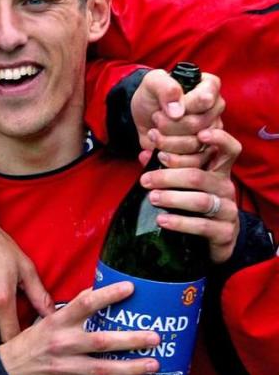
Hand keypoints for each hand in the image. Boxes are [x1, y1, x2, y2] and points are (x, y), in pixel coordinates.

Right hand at [0, 282, 159, 374]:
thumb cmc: (30, 344)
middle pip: (101, 341)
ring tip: (153, 364)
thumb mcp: (45, 321)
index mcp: (57, 323)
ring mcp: (65, 368)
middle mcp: (62, 344)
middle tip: (154, 336)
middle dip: (130, 339)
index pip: (84, 304)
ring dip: (131, 368)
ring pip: (103, 369)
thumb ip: (71, 310)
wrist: (7, 371)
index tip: (130, 288)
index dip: (108, 295)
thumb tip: (94, 293)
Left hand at [131, 69, 223, 157]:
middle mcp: (215, 110)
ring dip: (167, 143)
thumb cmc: (151, 95)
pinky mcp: (200, 152)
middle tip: (156, 119)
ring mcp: (211, 133)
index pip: (206, 99)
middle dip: (170, 126)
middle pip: (199, 126)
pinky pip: (191, 163)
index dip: (185, 106)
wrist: (144, 116)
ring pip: (195, 146)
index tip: (169, 109)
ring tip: (153, 134)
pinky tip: (153, 151)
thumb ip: (165, 88)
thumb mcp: (152, 82)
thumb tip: (178, 111)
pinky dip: (168, 159)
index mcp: (209, 87)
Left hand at [140, 127, 241, 262]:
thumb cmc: (195, 205)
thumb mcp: (183, 184)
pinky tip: (161, 220)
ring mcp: (227, 209)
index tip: (200, 134)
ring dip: (172, 198)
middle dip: (168, 177)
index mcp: (218, 172)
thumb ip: (167, 168)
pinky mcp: (224, 231)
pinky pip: (201, 225)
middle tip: (145, 180)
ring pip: (200, 200)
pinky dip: (179, 222)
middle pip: (198, 176)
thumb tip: (143, 154)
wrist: (214, 240)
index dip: (220, 139)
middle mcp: (225, 187)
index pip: (229, 150)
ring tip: (152, 198)